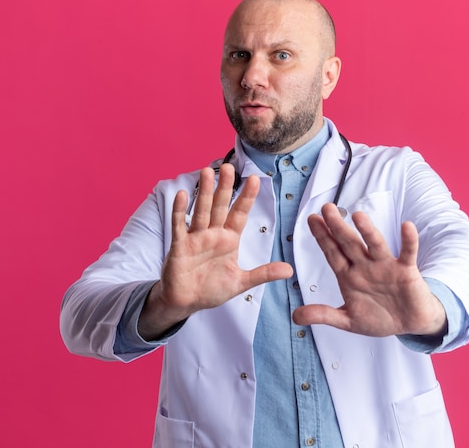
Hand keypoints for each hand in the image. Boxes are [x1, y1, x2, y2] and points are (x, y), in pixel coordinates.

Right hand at [139, 164, 292, 339]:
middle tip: (229, 167)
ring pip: (201, 210)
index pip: (240, 214)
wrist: (186, 302)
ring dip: (204, 192)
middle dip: (226, 187)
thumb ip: (263, 274)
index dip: (247, 197)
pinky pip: (179, 225)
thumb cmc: (211, 289)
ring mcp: (195, 238)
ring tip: (207, 172)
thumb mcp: (241, 282)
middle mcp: (213, 234)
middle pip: (220, 206)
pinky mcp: (179, 246)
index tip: (256, 179)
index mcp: (228, 240)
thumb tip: (289, 270)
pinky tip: (183, 195)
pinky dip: (180, 211)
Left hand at [293, 203, 446, 337]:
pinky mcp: (407, 271)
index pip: (333, 252)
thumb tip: (296, 317)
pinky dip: (408, 240)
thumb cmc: (379, 318)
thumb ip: (323, 315)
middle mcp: (365, 266)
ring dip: (367, 231)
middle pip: (349, 243)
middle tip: (327, 209)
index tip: (312, 219)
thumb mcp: (347, 320)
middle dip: (338, 227)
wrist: (408, 324)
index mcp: (349, 275)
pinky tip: (406, 226)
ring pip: (375, 245)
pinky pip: (408, 253)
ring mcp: (386, 266)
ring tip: (358, 216)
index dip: (322, 237)